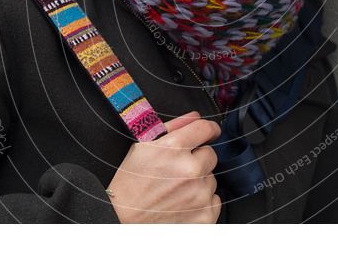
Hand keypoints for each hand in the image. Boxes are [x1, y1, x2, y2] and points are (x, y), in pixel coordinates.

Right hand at [107, 111, 221, 223]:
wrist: (122, 220)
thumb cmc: (130, 184)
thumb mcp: (143, 147)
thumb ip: (172, 127)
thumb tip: (195, 116)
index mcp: (173, 148)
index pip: (206, 128)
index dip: (208, 129)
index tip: (209, 132)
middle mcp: (189, 170)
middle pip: (211, 154)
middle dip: (198, 159)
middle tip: (178, 170)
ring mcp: (198, 195)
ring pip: (211, 179)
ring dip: (199, 182)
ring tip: (176, 189)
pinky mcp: (204, 215)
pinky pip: (215, 200)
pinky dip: (203, 202)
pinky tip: (183, 203)